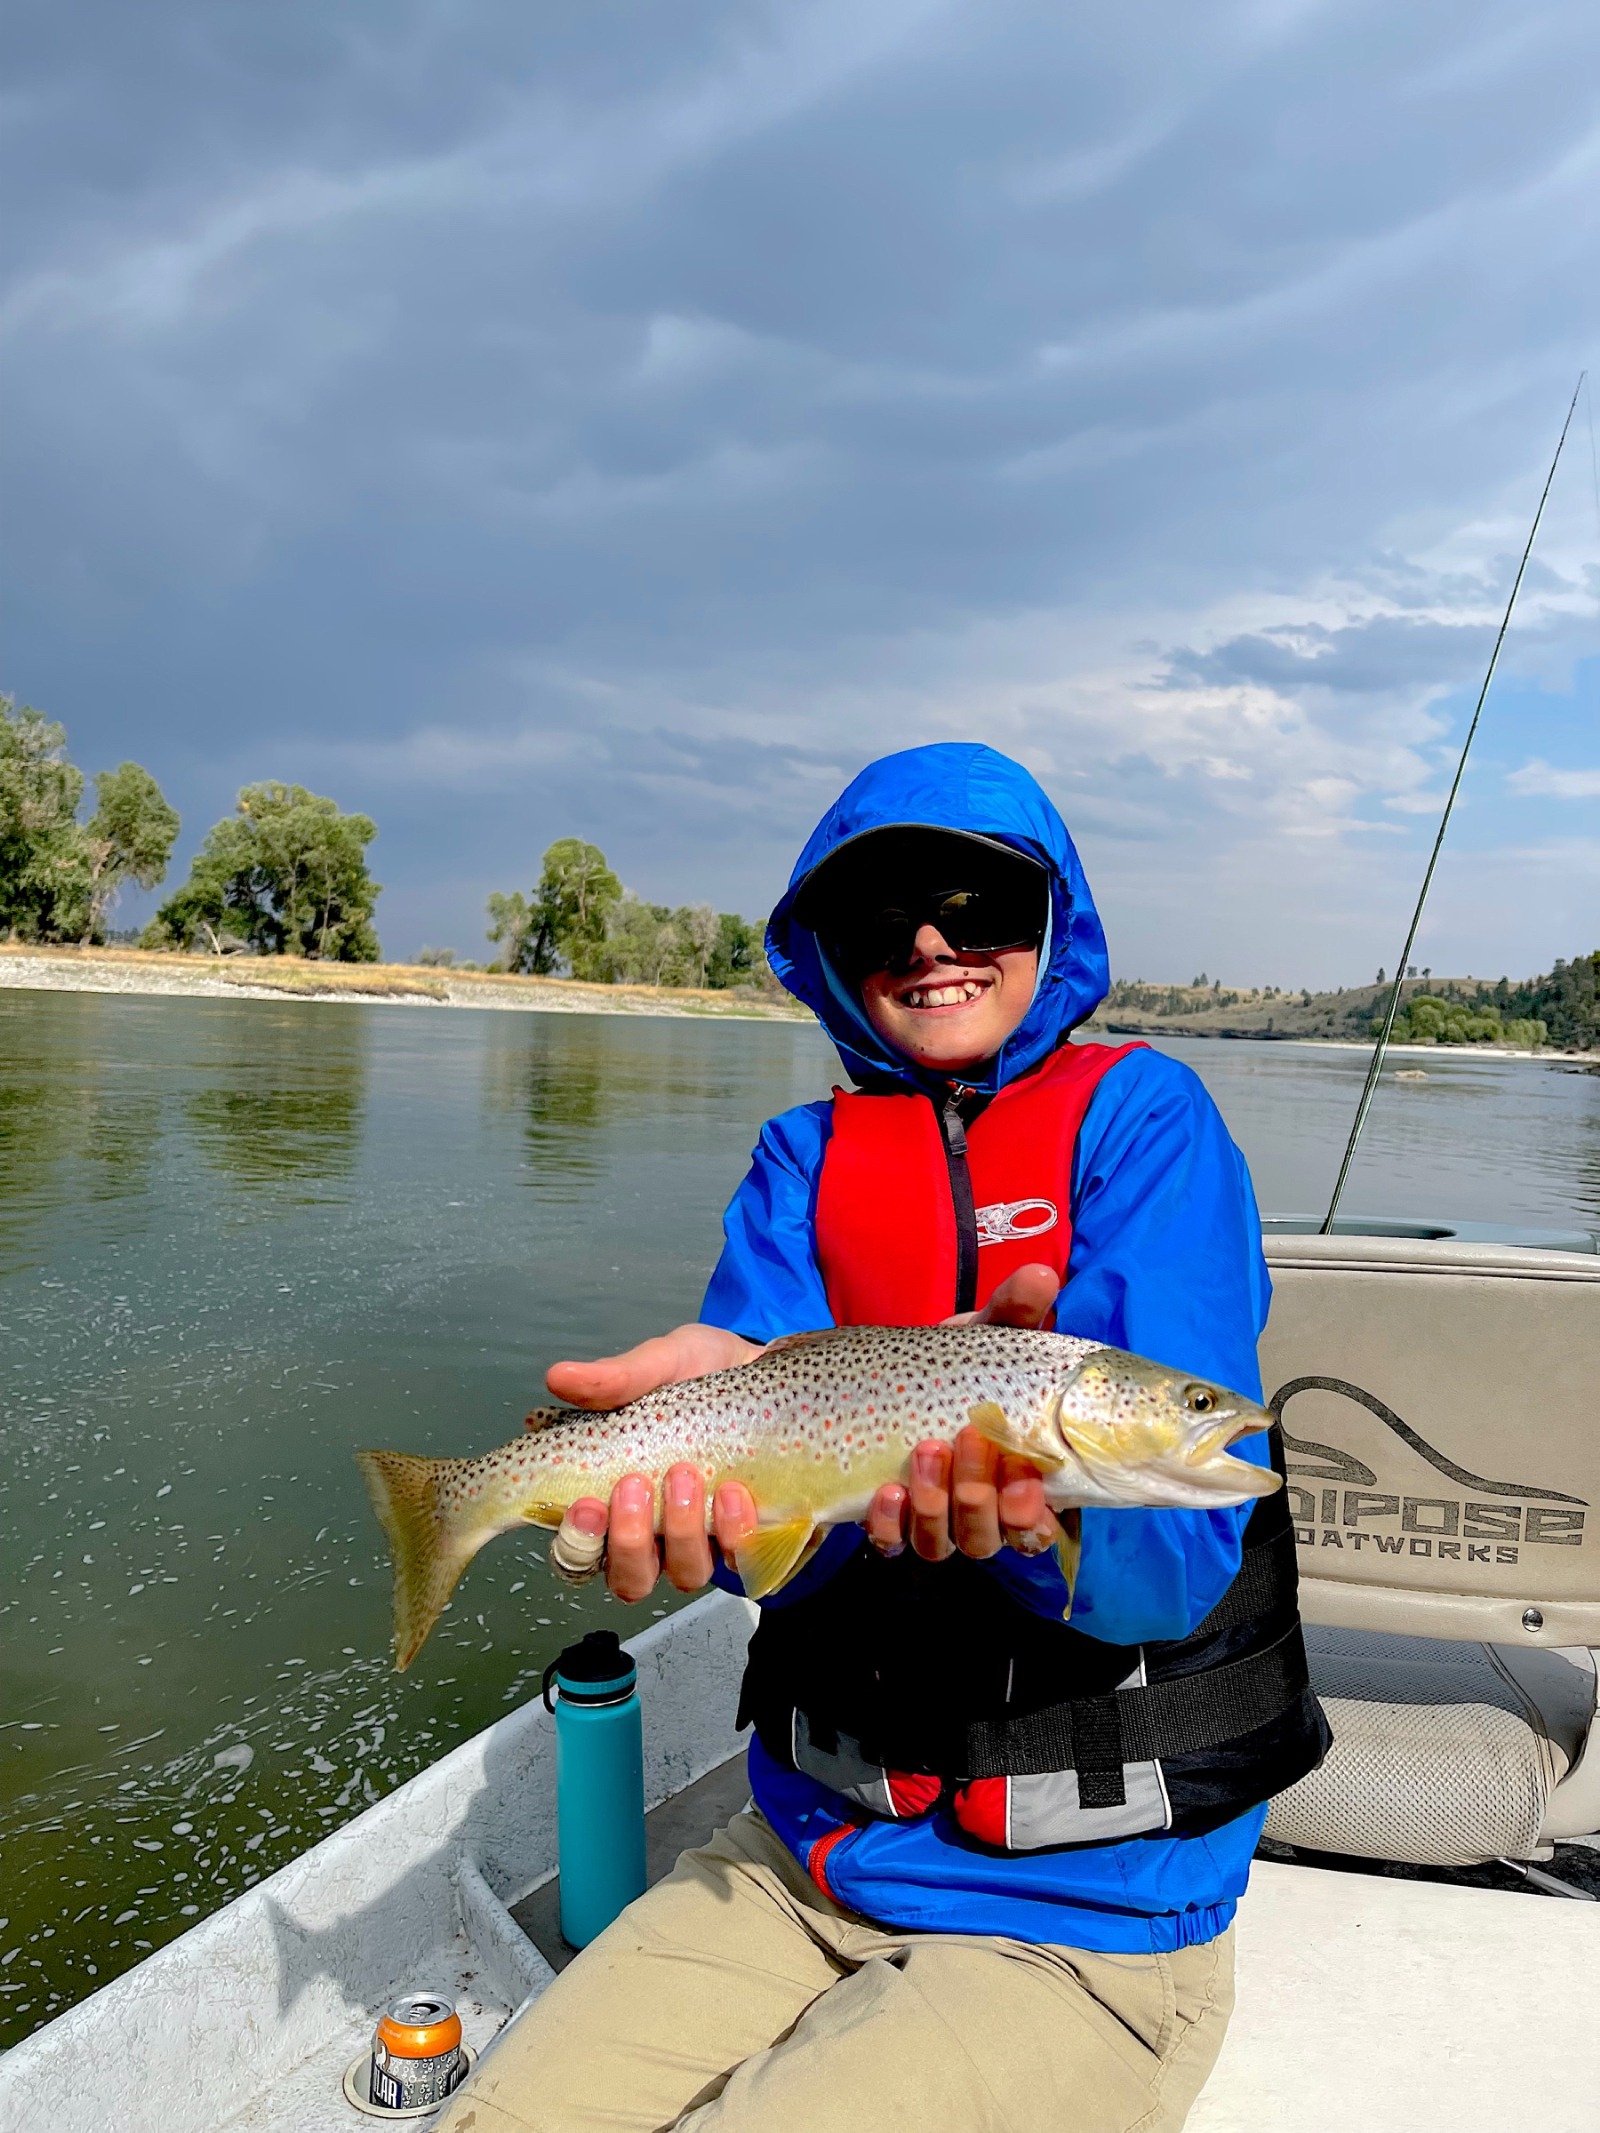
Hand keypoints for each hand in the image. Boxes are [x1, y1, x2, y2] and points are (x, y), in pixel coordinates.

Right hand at [539, 1323, 761, 1603]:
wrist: (766, 1366)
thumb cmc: (701, 1373)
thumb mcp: (660, 1363)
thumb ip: (615, 1378)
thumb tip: (559, 1375)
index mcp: (615, 1501)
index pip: (577, 1552)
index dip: (576, 1544)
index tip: (585, 1504)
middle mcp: (655, 1533)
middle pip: (628, 1579)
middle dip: (629, 1542)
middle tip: (635, 1485)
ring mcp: (703, 1538)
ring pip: (684, 1574)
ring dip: (682, 1533)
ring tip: (686, 1475)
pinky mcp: (749, 1534)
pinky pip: (740, 1558)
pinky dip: (734, 1531)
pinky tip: (734, 1493)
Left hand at [863, 1263, 1060, 1560]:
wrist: (874, 1374)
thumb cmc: (947, 1364)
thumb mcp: (981, 1336)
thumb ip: (1013, 1312)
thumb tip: (1043, 1277)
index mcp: (1012, 1480)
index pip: (1035, 1526)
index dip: (1032, 1516)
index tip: (1025, 1476)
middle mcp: (974, 1511)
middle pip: (987, 1537)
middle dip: (980, 1498)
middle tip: (968, 1442)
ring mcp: (927, 1518)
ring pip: (940, 1542)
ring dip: (935, 1506)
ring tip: (923, 1452)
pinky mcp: (882, 1518)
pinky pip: (890, 1541)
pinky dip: (889, 1524)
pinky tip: (883, 1492)